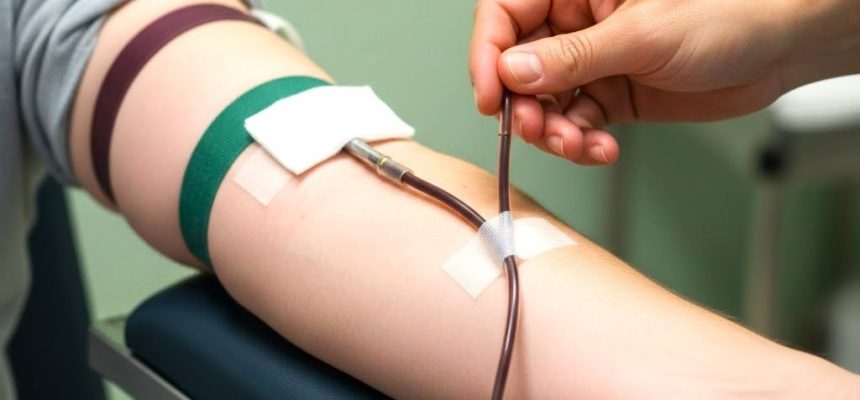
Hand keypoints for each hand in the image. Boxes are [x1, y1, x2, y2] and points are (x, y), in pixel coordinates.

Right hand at [470, 0, 805, 164]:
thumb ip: (573, 57)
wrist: (780, 47)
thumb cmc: (727, 13)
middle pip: (519, 66)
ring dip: (552, 131)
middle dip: (524, 104)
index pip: (505, 14)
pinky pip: (576, 123)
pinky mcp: (611, 93)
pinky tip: (600, 149)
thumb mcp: (642, 34)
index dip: (488, 54)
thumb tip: (512, 72)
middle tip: (537, 129)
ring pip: (545, 102)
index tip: (490, 94)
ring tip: (575, 144)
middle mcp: (577, 22)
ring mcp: (593, 60)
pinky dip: (580, 143)